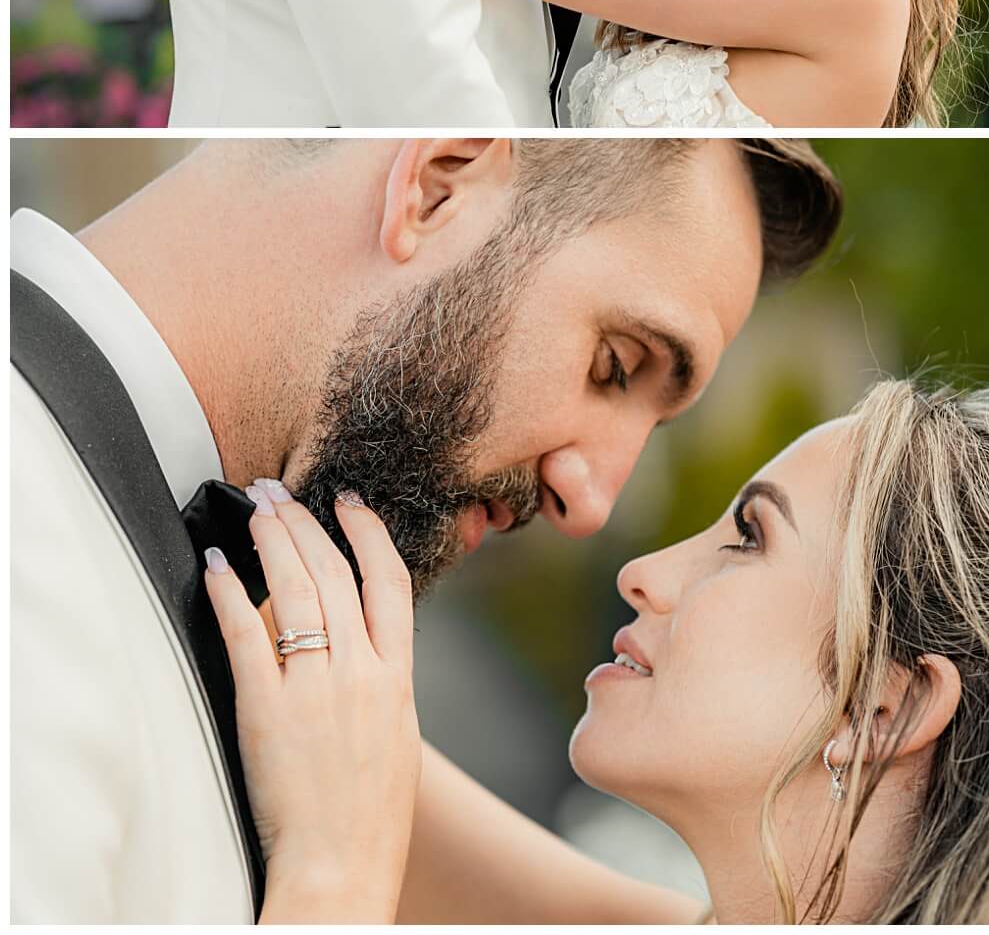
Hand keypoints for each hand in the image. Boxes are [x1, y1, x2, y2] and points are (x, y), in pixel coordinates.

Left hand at [205, 486, 419, 922]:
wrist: (342, 870)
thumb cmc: (370, 817)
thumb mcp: (396, 735)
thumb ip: (378, 680)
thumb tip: (349, 635)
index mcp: (397, 678)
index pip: (389, 581)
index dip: (368, 532)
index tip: (349, 500)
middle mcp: (360, 673)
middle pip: (333, 573)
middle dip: (305, 522)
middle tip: (281, 490)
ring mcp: (314, 689)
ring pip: (294, 590)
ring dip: (272, 540)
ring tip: (255, 509)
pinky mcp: (267, 711)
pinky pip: (245, 635)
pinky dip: (229, 593)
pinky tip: (218, 565)